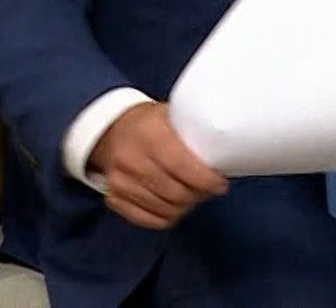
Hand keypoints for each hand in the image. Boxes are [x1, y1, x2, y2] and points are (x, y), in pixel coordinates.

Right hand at [87, 102, 227, 229]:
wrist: (110, 130)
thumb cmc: (149, 122)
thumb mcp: (171, 115)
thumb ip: (192, 133)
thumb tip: (225, 153)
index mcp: (149, 136)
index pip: (183, 168)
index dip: (207, 181)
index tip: (220, 183)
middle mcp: (131, 162)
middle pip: (176, 194)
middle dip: (200, 195)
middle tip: (210, 189)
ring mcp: (119, 183)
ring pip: (165, 210)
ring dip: (186, 206)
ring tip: (194, 195)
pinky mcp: (114, 199)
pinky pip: (149, 220)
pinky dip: (168, 216)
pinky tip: (176, 206)